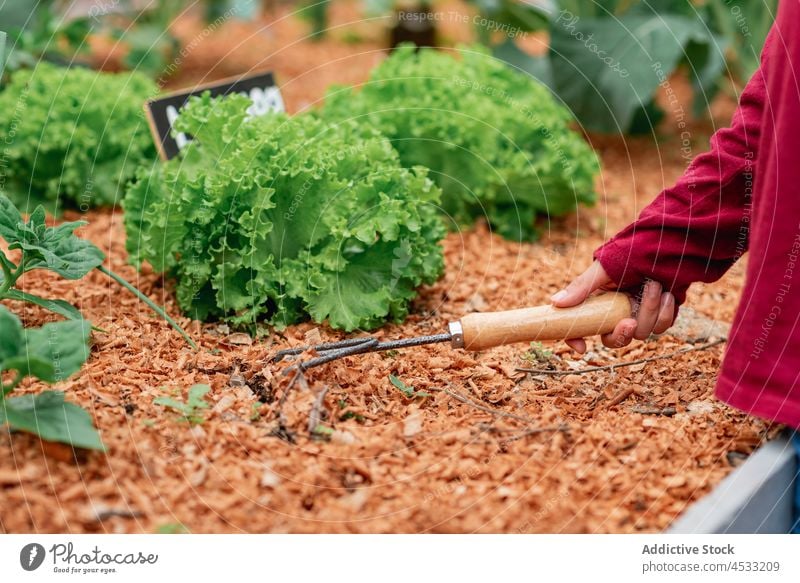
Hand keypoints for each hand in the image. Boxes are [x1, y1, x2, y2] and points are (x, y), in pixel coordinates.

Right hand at [550, 261, 675, 353]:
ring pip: (640, 332)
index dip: (575, 339)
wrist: (667, 243)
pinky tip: (667, 294)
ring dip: (649, 310)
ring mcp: (638, 314)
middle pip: (613, 339)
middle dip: (622, 334)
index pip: (581, 326)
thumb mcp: (603, 268)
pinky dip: (665, 312)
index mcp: (598, 301)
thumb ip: (581, 287)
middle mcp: (617, 311)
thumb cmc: (631, 250)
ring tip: (654, 286)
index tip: (581, 348)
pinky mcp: (659, 315)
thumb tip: (554, 302)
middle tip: (629, 321)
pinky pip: (661, 327)